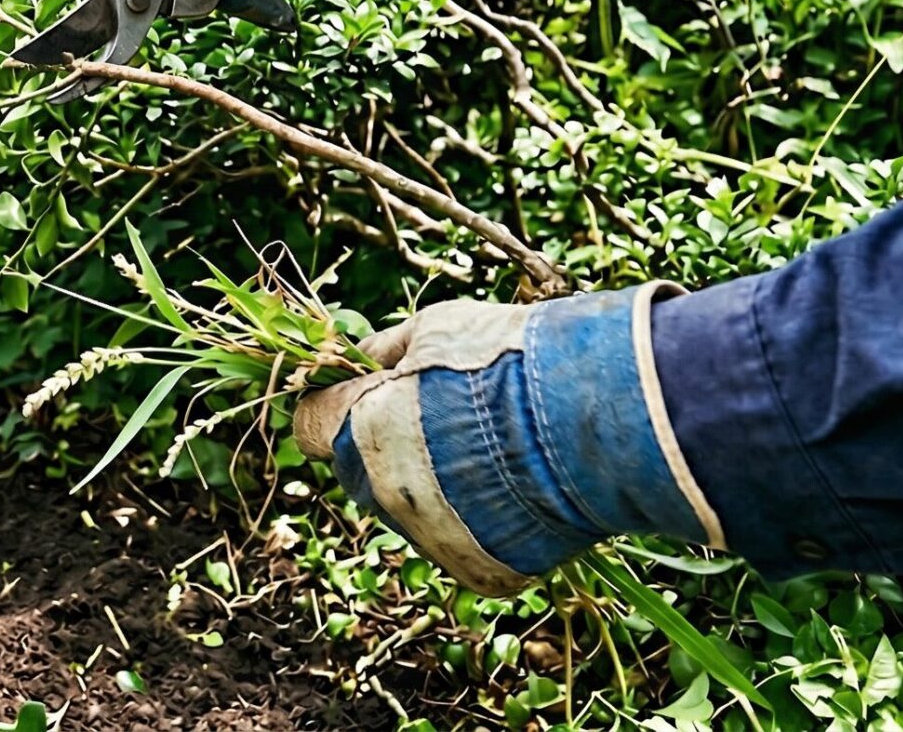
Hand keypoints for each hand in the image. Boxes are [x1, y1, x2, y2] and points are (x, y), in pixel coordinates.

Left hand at [291, 284, 724, 594]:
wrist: (593, 418)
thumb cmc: (508, 362)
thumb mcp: (435, 329)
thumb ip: (385, 350)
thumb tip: (358, 355)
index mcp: (360, 430)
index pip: (309, 426)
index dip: (333, 405)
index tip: (363, 391)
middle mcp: (384, 495)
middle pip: (361, 473)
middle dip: (386, 447)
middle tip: (447, 419)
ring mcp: (432, 540)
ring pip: (412, 512)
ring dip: (437, 487)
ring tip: (499, 450)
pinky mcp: (483, 572)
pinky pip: (466, 545)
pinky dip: (485, 523)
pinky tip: (521, 488)